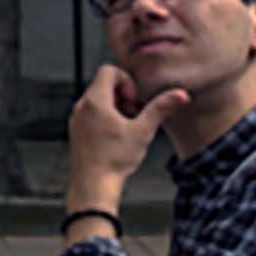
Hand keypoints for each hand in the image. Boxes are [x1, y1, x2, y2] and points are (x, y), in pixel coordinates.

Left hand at [66, 65, 187, 217]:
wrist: (93, 184)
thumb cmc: (115, 159)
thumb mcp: (143, 131)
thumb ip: (160, 109)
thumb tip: (179, 94)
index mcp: (95, 101)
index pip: (108, 70)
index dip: (126, 81)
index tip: (134, 101)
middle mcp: (81, 106)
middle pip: (104, 85)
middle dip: (123, 96)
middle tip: (134, 115)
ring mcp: (76, 119)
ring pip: (98, 100)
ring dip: (115, 108)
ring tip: (127, 128)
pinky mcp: (76, 131)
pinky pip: (91, 114)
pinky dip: (105, 118)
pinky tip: (116, 137)